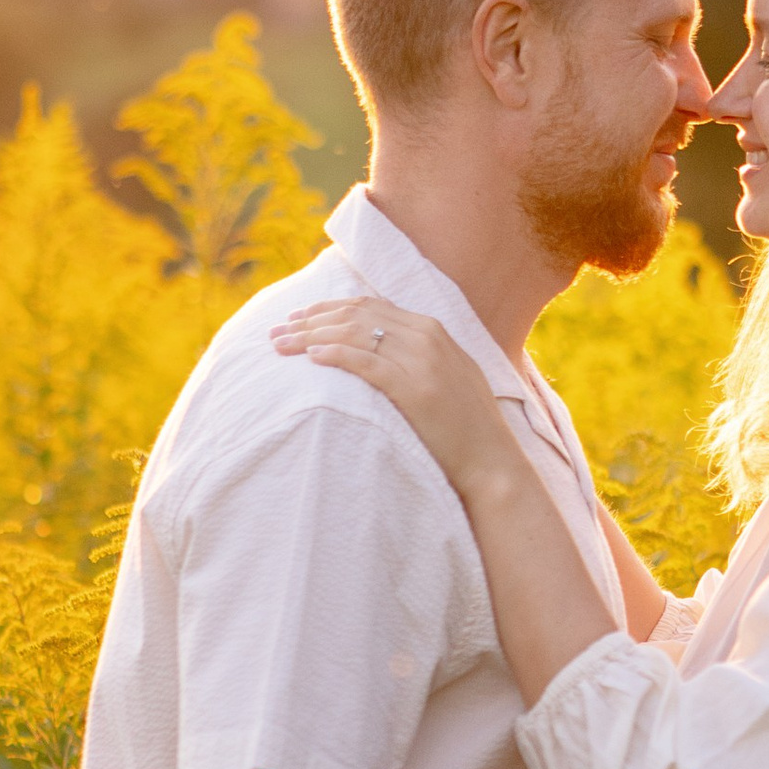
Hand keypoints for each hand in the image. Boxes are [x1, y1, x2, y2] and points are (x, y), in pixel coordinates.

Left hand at [271, 296, 509, 495]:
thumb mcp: (446, 377)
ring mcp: (422, 361)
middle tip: (276, 330)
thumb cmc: (466, 429)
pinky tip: (312, 357)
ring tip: (281, 344)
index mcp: (432, 330)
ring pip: (355, 333)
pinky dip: (335, 354)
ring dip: (312, 335)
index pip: (369, 306)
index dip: (329, 309)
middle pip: (356, 315)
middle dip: (311, 319)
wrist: (492, 462)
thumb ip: (417, 357)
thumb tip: (380, 352)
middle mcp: (426, 337)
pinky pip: (366, 362)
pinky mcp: (415, 388)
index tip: (299, 318)